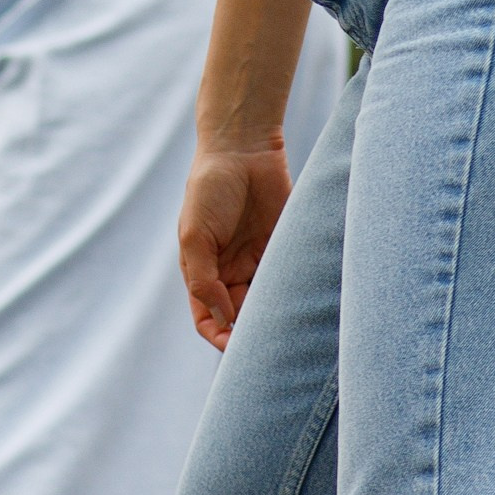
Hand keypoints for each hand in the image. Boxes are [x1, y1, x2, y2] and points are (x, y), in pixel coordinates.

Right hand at [178, 139, 291, 348]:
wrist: (244, 149)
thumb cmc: (210, 188)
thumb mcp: (195, 235)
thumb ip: (203, 278)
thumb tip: (223, 317)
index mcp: (202, 271)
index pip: (207, 318)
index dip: (218, 335)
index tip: (234, 345)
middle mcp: (229, 272)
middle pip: (239, 316)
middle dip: (250, 332)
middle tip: (267, 342)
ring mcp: (257, 261)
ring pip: (266, 303)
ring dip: (273, 316)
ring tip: (285, 323)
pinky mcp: (282, 249)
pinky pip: (288, 280)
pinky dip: (292, 293)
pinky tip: (299, 299)